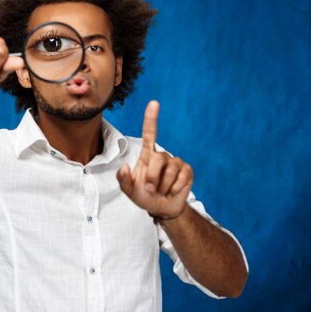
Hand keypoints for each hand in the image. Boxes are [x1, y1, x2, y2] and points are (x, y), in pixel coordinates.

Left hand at [116, 101, 193, 220]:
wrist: (161, 209)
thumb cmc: (144, 196)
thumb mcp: (129, 191)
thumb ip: (123, 180)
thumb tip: (124, 167)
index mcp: (147, 155)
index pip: (150, 133)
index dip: (151, 118)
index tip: (154, 103)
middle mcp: (162, 155)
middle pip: (158, 158)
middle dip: (152, 177)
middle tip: (150, 189)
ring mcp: (176, 163)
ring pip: (170, 170)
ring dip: (163, 185)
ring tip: (160, 191)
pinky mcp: (187, 171)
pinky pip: (182, 177)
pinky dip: (174, 188)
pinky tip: (171, 191)